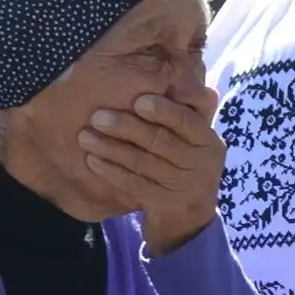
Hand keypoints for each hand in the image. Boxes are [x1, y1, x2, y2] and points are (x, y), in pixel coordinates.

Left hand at [78, 89, 225, 253]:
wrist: (190, 220)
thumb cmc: (186, 168)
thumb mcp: (194, 143)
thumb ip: (184, 116)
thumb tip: (178, 74)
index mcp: (209, 142)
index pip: (186, 122)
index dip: (162, 111)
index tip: (137, 100)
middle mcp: (201, 164)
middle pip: (160, 142)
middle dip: (126, 127)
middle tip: (97, 116)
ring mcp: (183, 187)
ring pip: (143, 163)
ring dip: (111, 148)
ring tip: (86, 136)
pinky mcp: (164, 205)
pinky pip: (134, 185)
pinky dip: (112, 172)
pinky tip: (93, 161)